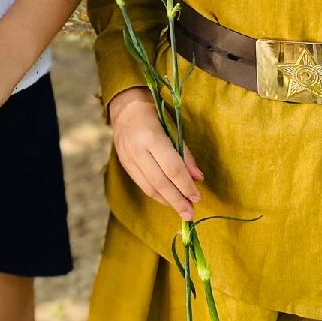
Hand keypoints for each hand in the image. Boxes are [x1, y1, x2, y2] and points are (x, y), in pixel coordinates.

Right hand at [108, 87, 203, 220]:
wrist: (124, 106)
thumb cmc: (155, 114)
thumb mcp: (174, 128)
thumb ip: (185, 154)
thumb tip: (198, 179)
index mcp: (151, 137)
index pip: (172, 169)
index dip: (186, 186)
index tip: (198, 198)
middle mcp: (137, 150)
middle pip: (159, 182)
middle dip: (177, 200)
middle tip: (190, 214)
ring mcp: (127, 157)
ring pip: (148, 187)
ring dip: (167, 201)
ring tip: (182, 209)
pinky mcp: (123, 163)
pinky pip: (141, 184)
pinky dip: (156, 194)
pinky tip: (167, 199)